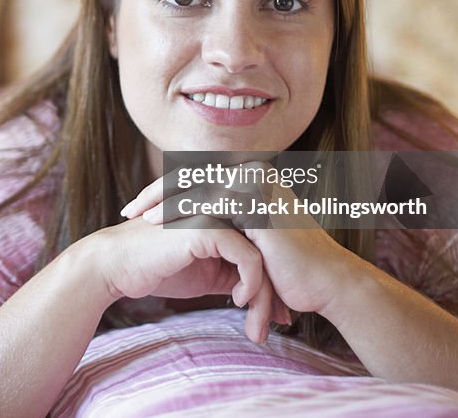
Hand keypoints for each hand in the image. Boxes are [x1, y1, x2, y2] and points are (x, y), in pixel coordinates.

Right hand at [81, 207, 287, 342]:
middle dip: (279, 289)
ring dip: (266, 294)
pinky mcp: (207, 227)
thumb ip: (233, 272)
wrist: (118, 265)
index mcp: (225, 214)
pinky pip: (247, 257)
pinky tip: (238, 301)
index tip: (281, 314)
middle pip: (268, 250)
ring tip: (258, 321)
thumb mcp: (205, 272)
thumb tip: (266, 296)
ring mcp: (216, 214)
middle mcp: (224, 209)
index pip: (264, 247)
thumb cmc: (156, 267)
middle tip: (285, 321)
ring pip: (262, 254)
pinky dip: (251, 284)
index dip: (275, 280)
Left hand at [125, 170, 362, 317]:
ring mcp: (257, 184)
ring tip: (134, 217)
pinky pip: (205, 201)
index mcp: (254, 178)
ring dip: (161, 200)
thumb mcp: (253, 240)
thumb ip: (230, 226)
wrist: (328, 284)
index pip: (201, 179)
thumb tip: (197, 227)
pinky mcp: (256, 201)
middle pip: (193, 177)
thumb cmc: (292, 269)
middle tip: (128, 210)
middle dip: (157, 192)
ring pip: (195, 186)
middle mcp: (256, 174)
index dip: (168, 192)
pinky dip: (177, 211)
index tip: (140, 209)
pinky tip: (156, 223)